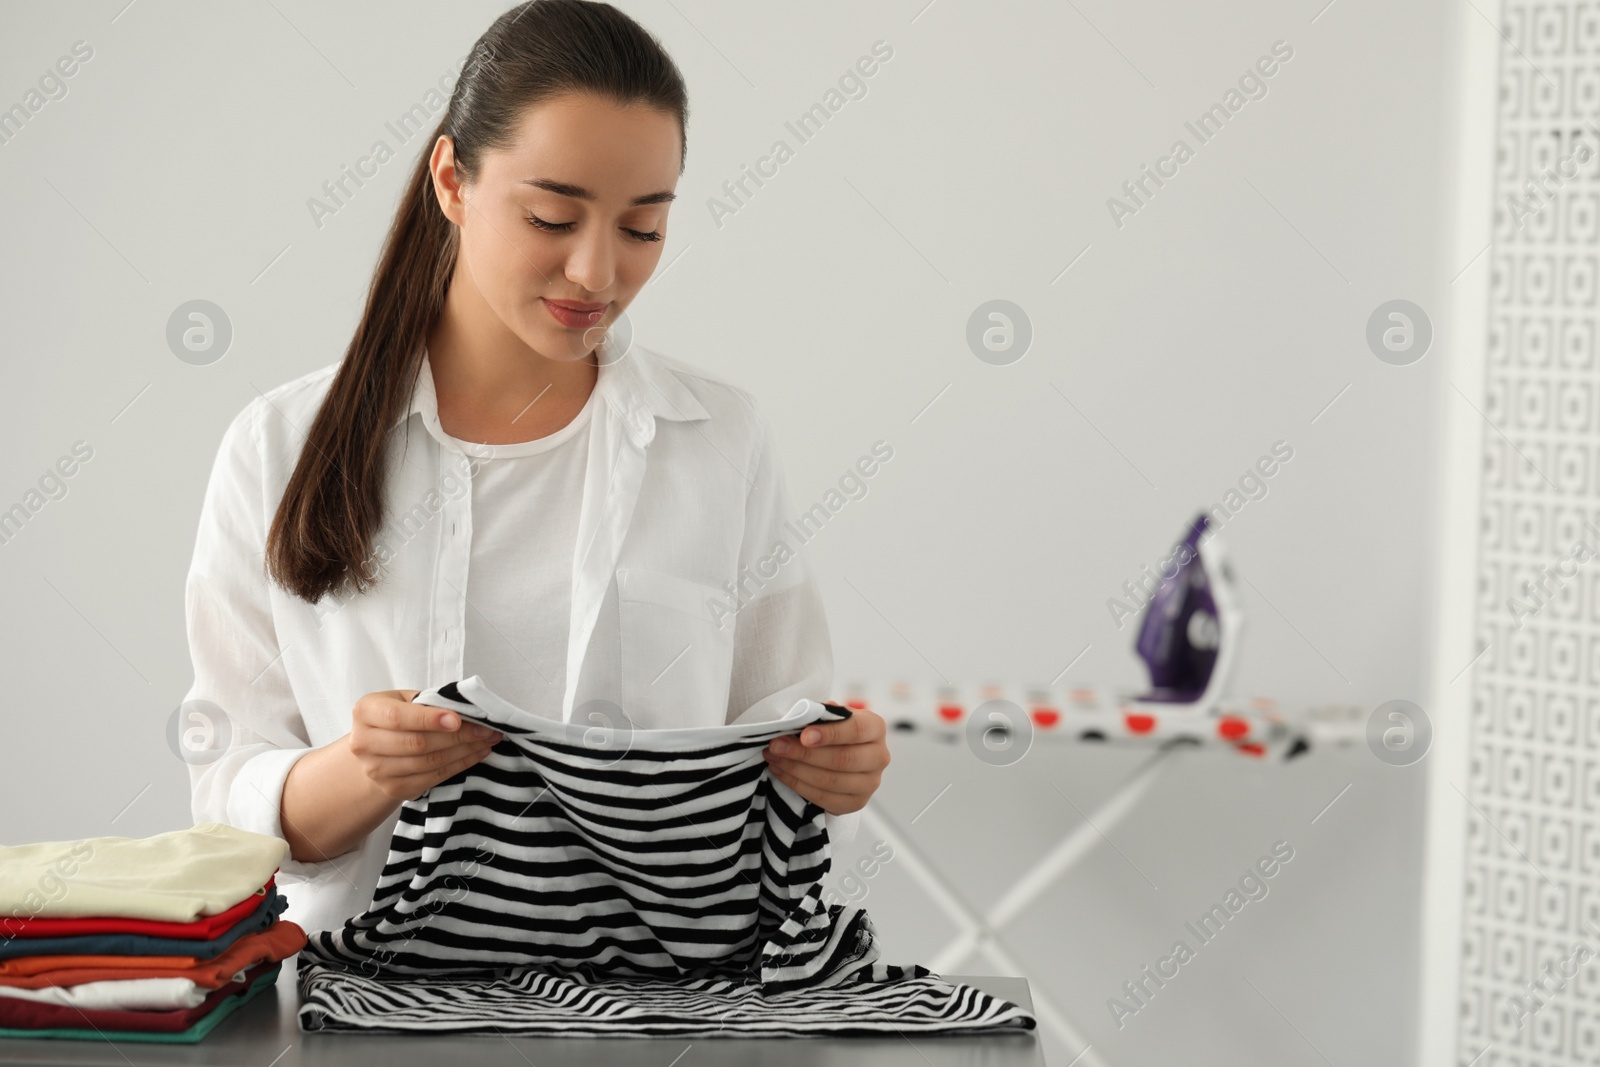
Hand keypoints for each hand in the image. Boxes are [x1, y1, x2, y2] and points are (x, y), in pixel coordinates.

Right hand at [347, 690, 503, 802]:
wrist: (377, 749)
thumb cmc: (399, 716)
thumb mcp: (406, 699)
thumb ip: (430, 701)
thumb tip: (469, 708)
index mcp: (366, 711)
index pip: (398, 717)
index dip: (429, 719)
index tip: (457, 720)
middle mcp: (364, 743)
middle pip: (416, 743)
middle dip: (457, 736)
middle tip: (486, 729)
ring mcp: (376, 771)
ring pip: (427, 763)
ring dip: (464, 751)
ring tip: (487, 739)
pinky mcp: (393, 789)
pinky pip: (433, 779)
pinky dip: (459, 766)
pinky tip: (477, 754)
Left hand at [763, 706, 889, 814]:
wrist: (842, 754)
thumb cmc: (834, 731)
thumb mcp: (830, 716)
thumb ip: (820, 716)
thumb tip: (801, 718)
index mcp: (875, 728)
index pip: (855, 730)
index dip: (829, 734)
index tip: (803, 735)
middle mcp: (879, 756)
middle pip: (842, 759)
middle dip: (804, 753)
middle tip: (777, 746)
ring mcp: (870, 783)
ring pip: (830, 781)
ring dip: (795, 770)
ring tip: (774, 757)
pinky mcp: (856, 803)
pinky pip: (823, 798)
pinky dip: (797, 785)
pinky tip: (781, 772)